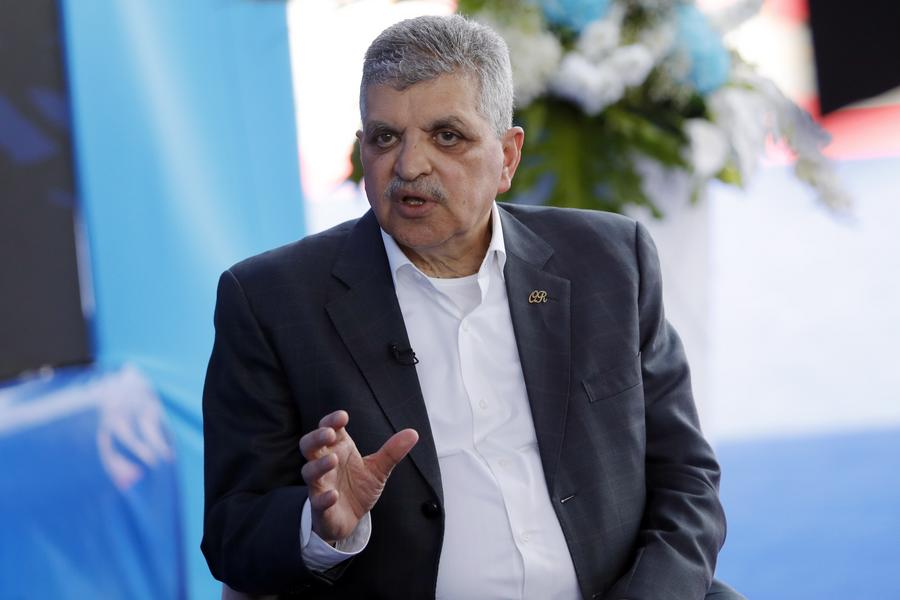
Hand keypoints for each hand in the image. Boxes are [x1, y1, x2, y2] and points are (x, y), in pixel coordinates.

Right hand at [299, 410, 417, 542]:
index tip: (343, 417)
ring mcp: (320, 485)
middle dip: (316, 437)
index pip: (327, 428)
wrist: (350, 520)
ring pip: (309, 471)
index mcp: (338, 449)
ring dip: (319, 465)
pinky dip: (323, 498)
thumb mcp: (378, 469)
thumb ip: (392, 451)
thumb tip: (413, 433)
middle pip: (309, 445)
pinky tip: (333, 495)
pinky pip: (317, 502)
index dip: (331, 421)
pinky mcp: (321, 507)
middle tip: (329, 433)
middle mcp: (325, 464)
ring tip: (333, 460)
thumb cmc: (358, 488)